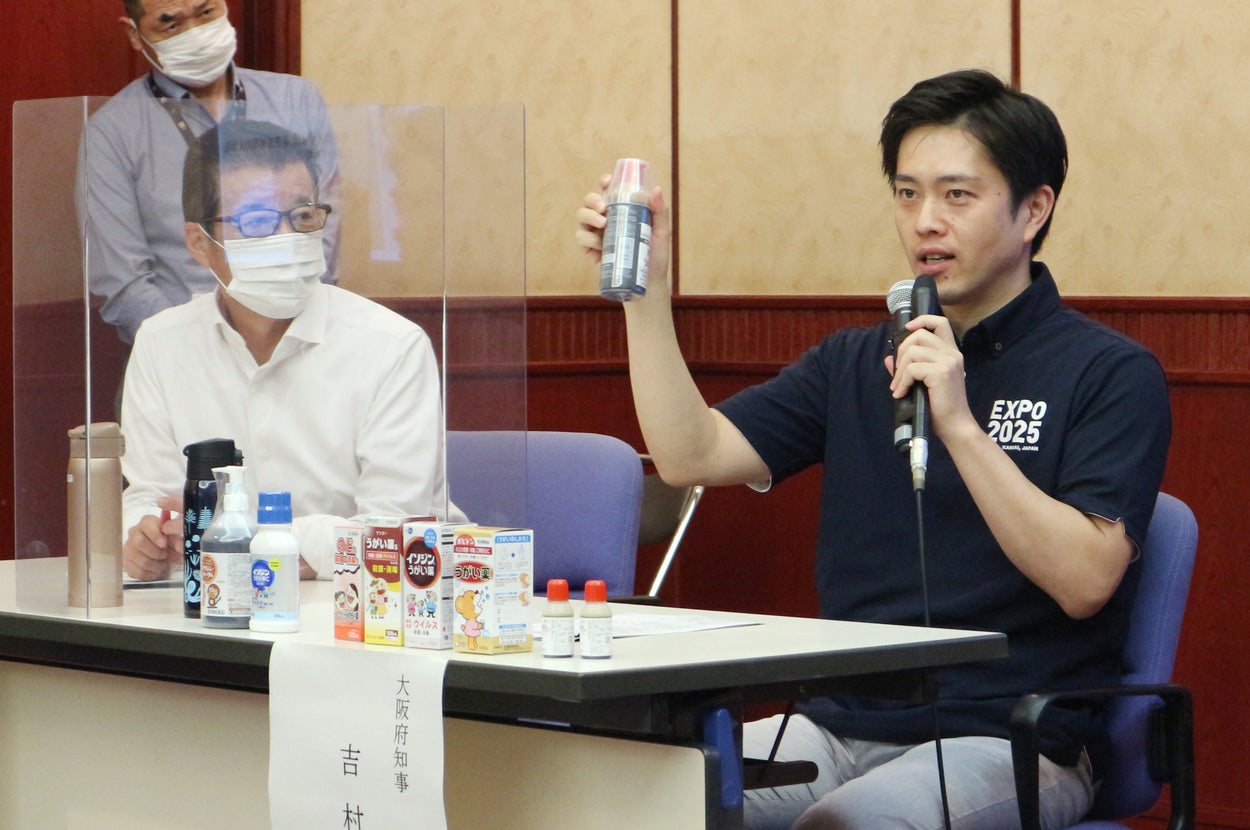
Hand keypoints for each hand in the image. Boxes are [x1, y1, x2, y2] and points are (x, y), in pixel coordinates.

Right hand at [123, 495, 181, 580]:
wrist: (167, 560)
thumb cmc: (172, 546)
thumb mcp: (178, 541)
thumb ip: (179, 541)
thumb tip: (180, 546)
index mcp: (147, 522)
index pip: (146, 525)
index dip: (155, 535)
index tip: (164, 544)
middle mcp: (134, 532)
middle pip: (139, 542)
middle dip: (156, 552)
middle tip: (165, 555)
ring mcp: (128, 547)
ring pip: (140, 559)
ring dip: (155, 565)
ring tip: (162, 563)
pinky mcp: (126, 562)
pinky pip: (137, 571)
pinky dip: (150, 573)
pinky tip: (155, 570)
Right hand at [575, 173, 671, 298]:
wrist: (648, 283)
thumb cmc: (655, 256)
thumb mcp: (661, 232)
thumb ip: (660, 212)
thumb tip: (655, 190)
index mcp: (622, 210)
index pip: (609, 191)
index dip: (604, 183)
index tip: (607, 181)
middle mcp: (606, 219)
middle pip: (590, 201)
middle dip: (592, 199)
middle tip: (604, 207)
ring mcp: (596, 234)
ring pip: (581, 216)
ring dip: (588, 215)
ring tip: (603, 223)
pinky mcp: (590, 250)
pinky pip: (581, 237)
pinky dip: (587, 237)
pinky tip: (599, 243)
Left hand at [885, 314, 973, 439]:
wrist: (955, 426)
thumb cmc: (940, 407)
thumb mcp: (923, 384)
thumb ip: (908, 369)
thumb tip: (888, 359)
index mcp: (951, 353)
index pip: (940, 322)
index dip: (921, 320)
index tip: (907, 328)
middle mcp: (952, 354)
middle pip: (920, 334)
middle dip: (902, 351)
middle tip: (899, 373)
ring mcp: (948, 362)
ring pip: (913, 351)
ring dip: (900, 370)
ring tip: (898, 387)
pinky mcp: (942, 373)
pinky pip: (912, 369)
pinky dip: (902, 381)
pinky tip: (901, 394)